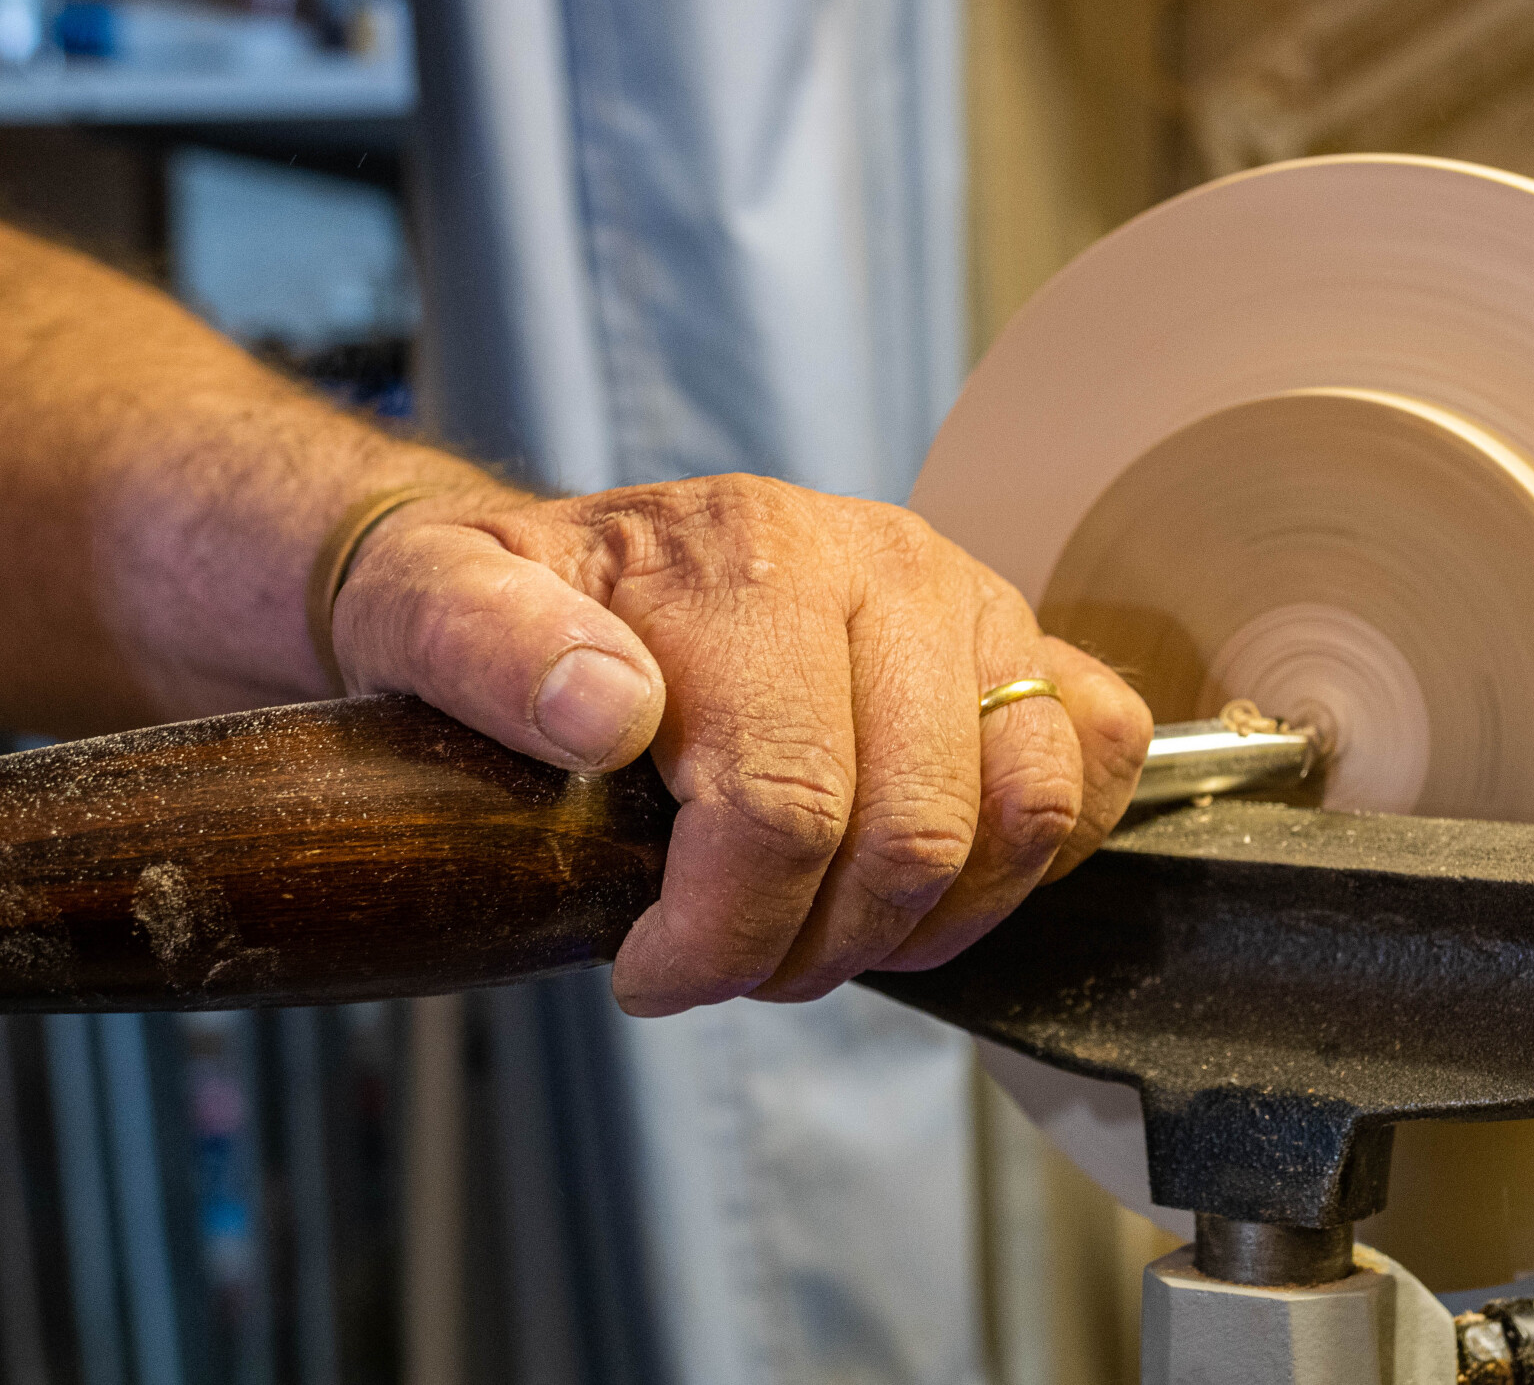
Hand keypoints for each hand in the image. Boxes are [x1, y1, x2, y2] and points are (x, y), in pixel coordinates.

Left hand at [330, 475, 1152, 1012]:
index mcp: (750, 557)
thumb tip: (604, 711)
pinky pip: (1104, 748)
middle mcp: (883, 562)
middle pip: (912, 829)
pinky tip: (938, 872)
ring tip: (830, 929)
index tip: (653, 975)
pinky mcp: (1027, 640)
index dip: (722, 934)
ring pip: (1027, 803)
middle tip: (737, 965)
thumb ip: (483, 644)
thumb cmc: (516, 610)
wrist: (582, 565)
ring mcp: (973, 600)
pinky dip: (1042, 843)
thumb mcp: (429, 605)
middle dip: (819, 944)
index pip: (785, 804)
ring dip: (932, 916)